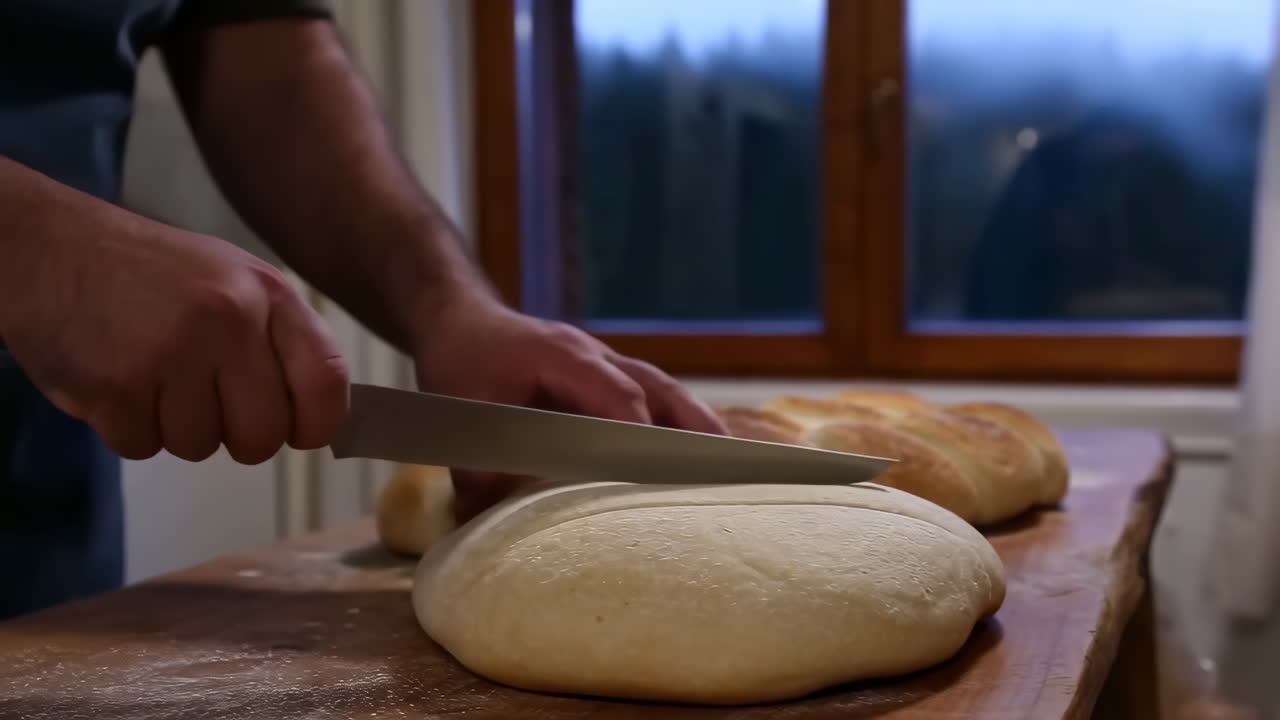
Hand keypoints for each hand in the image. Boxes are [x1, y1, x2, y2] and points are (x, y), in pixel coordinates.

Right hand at [0, 215, 349, 463]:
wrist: (46, 246)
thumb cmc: (147, 272)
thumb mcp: (232, 279)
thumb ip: (278, 341)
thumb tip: (322, 417)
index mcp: (266, 293)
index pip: (326, 380)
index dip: (319, 423)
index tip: (302, 434)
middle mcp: (228, 319)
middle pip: (263, 435)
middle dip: (237, 436)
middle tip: (204, 403)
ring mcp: (172, 352)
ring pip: (200, 447)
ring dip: (174, 427)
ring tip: (151, 376)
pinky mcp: (116, 385)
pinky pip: (143, 446)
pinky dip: (128, 428)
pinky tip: (117, 380)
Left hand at [410, 296, 727, 520]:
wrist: (462, 319)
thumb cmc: (463, 359)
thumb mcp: (459, 408)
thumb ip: (474, 463)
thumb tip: (486, 517)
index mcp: (562, 356)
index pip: (615, 392)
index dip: (640, 429)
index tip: (660, 466)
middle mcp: (595, 356)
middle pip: (657, 387)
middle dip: (692, 425)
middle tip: (727, 463)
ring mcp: (606, 363)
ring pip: (663, 389)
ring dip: (696, 423)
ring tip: (730, 463)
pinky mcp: (607, 377)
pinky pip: (653, 395)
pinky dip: (678, 421)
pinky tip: (698, 451)